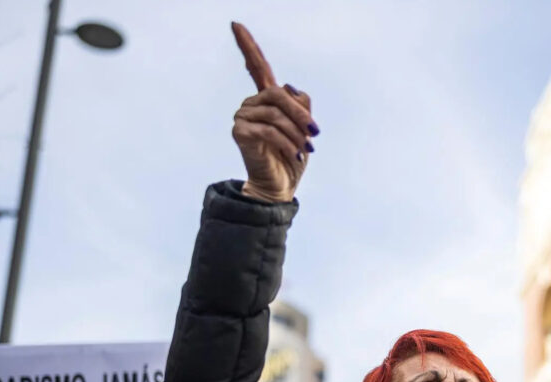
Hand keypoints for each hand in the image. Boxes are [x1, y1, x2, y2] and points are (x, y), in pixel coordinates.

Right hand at [230, 22, 318, 202]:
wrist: (279, 187)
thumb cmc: (292, 159)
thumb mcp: (305, 129)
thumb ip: (301, 105)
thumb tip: (292, 90)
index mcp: (266, 100)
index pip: (256, 67)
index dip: (247, 46)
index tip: (236, 24)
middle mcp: (251, 105)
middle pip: (278, 94)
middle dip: (300, 115)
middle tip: (314, 134)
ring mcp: (242, 118)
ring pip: (276, 114)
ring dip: (296, 134)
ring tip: (304, 150)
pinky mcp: (240, 133)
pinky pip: (269, 130)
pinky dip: (287, 143)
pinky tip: (295, 155)